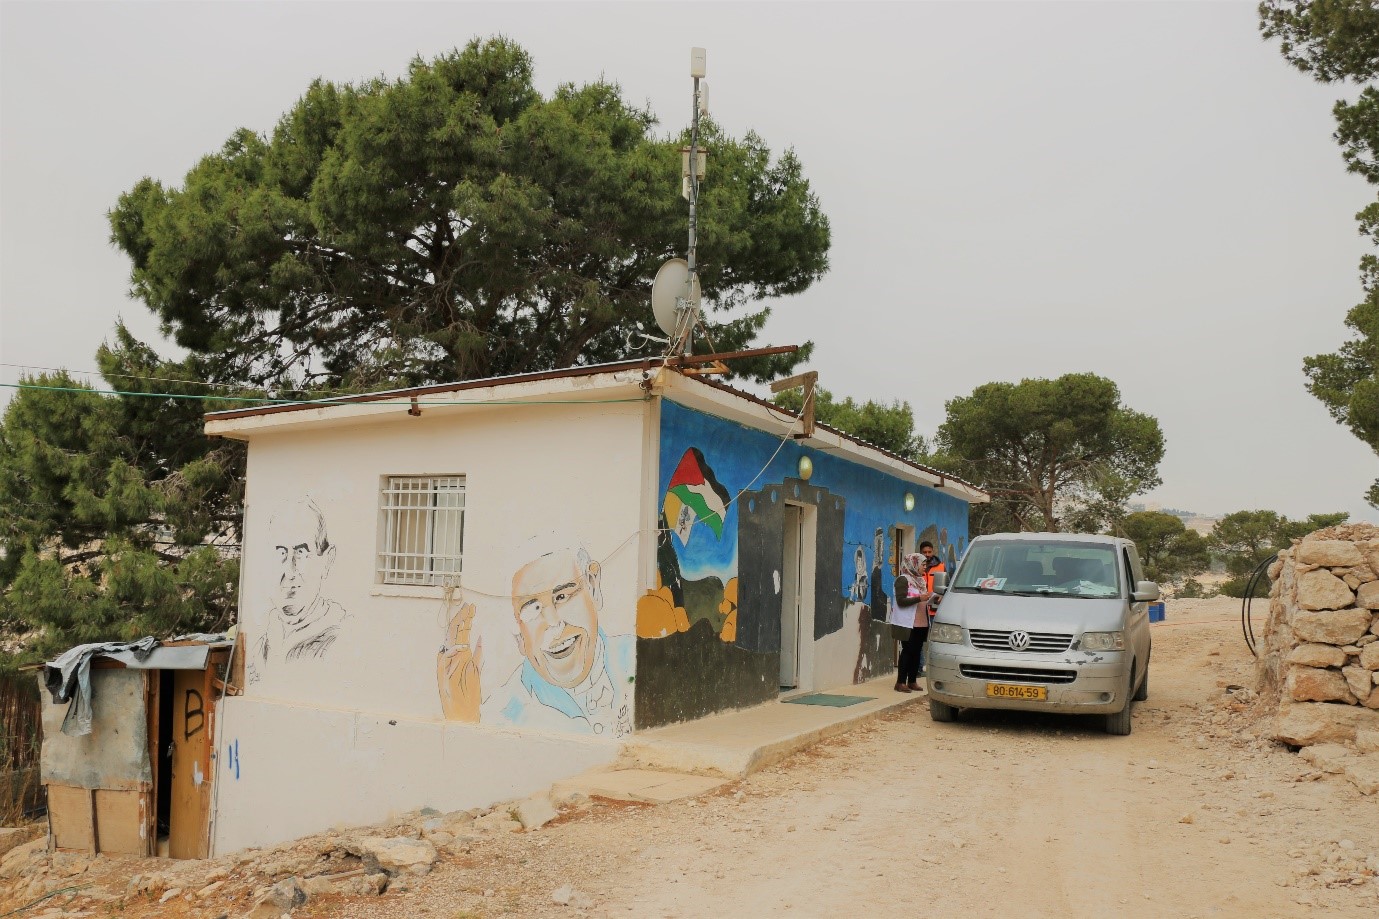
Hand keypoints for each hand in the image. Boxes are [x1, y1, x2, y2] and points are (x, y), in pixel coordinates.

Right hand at [437, 602, 481, 721]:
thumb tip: (480, 638)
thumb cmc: (468, 693)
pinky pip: (446, 659)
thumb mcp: (475, 670)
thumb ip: (477, 655)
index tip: (472, 607)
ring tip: (466, 614)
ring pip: (450, 641)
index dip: (466, 619)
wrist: (461, 712)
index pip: (462, 632)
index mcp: (460, 655)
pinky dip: (454, 651)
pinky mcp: (443, 674)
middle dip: (462, 617)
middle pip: (455, 633)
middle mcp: (452, 657)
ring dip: (458, 627)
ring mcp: (446, 664)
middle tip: (469, 605)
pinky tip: (463, 645)